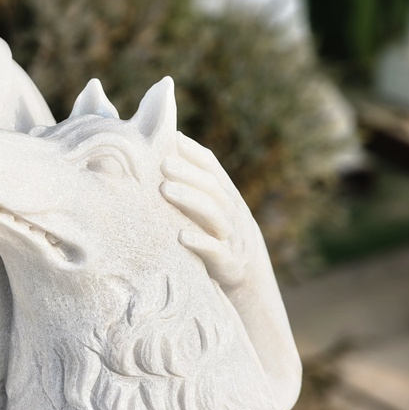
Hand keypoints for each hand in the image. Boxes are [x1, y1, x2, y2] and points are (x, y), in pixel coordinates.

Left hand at [160, 132, 259, 291]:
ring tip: (165, 189)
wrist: (246, 270)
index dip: (193, 152)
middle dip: (187, 173)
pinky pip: (214, 250)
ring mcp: (231, 235)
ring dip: (189, 199)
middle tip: (162, 164)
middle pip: (211, 187)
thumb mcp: (210, 205)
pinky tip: (180, 236)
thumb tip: (164, 153)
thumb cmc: (216, 231)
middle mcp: (231, 210)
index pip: (212, 167)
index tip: (172, 139)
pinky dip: (199, 242)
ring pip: (213, 213)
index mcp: (226, 193)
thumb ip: (192, 183)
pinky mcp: (227, 260)